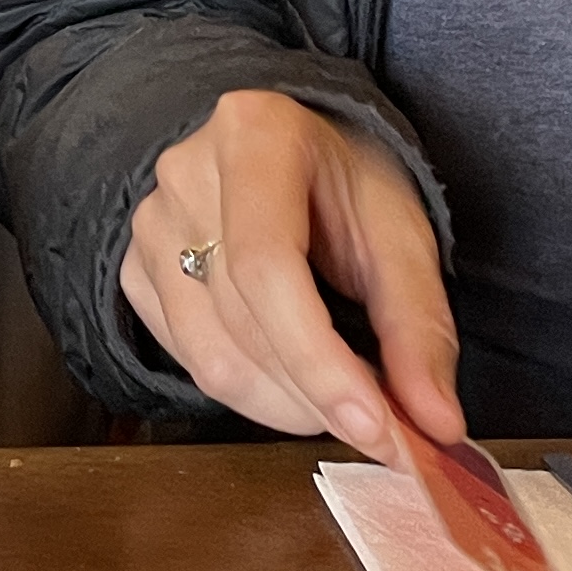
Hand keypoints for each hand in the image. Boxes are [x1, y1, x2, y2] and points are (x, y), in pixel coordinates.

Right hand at [120, 90, 458, 461]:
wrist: (292, 155)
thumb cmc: (346, 185)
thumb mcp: (400, 233)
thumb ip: (418, 326)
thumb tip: (436, 422)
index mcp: (254, 135)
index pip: (268, 267)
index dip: (320, 360)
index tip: (376, 426)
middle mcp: (186, 174)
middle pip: (242, 321)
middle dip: (320, 397)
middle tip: (389, 434)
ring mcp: (150, 224)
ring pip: (212, 359)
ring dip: (290, 407)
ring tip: (345, 403)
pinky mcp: (135, 272)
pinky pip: (189, 363)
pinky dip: (253, 395)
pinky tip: (295, 378)